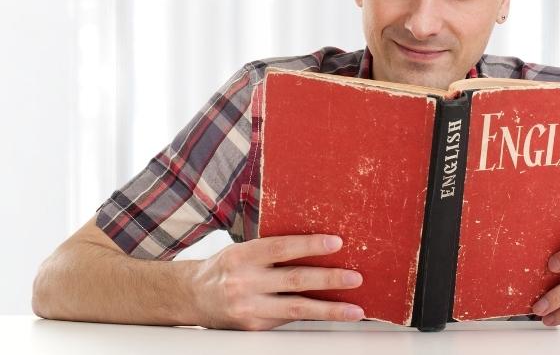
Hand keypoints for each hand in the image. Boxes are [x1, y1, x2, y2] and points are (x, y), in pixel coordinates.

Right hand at [190, 234, 364, 329]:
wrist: (193, 296)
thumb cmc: (227, 267)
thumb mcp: (243, 250)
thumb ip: (272, 250)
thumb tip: (317, 246)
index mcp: (244, 255)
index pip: (281, 247)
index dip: (309, 245)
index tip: (336, 243)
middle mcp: (245, 281)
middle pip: (294, 279)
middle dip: (329, 279)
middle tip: (355, 277)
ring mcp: (249, 307)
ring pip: (297, 307)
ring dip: (330, 309)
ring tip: (354, 309)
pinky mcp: (254, 327)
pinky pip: (290, 319)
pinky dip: (314, 315)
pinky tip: (332, 314)